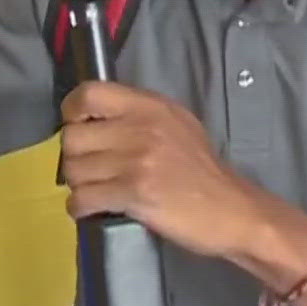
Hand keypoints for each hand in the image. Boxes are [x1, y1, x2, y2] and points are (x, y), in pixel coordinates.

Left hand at [58, 81, 267, 259]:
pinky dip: (80, 207)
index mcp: (149, 106)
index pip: (88, 94)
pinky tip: (93, 209)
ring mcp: (136, 161)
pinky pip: (82, 198)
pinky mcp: (134, 193)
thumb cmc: (201, 171)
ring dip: (78, 185)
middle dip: (74, 158)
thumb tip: (90, 119)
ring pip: (74, 171)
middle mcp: (139, 128)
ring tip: (95, 191)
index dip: (72, 112)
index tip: (79, 129)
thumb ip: (136, 115)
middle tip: (89, 170)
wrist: (234, 211)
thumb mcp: (175, 125)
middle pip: (72, 138)